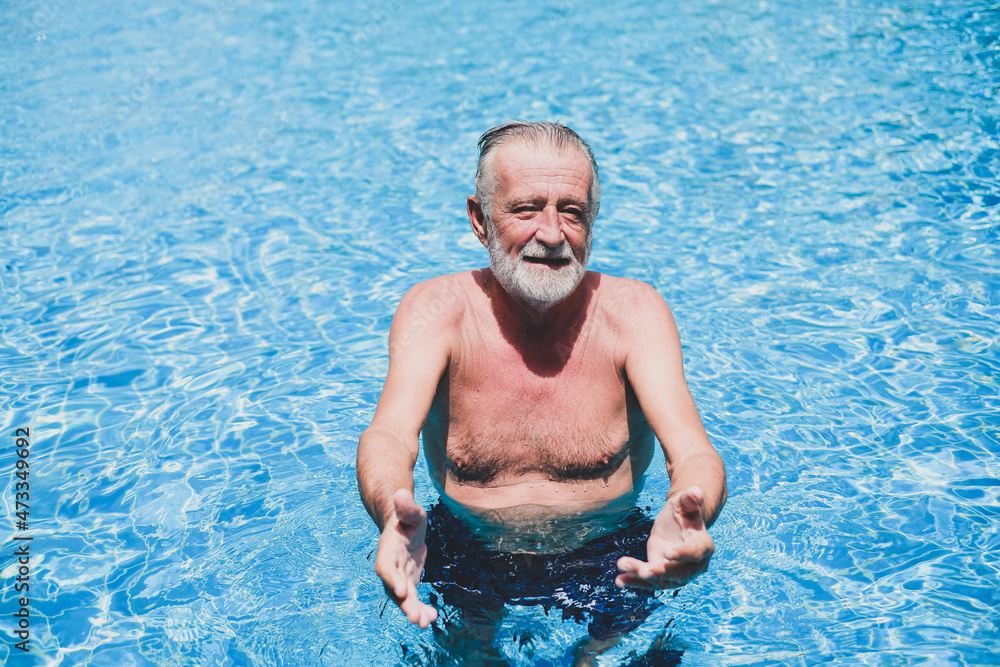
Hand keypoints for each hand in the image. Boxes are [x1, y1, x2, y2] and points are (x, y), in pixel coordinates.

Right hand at [374, 489, 437, 627]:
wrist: (403, 525)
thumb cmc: (406, 516)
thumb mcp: (411, 510)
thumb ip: (406, 506)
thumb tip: (400, 493)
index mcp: (388, 549)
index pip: (386, 567)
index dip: (392, 579)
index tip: (403, 592)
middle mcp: (391, 566)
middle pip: (395, 588)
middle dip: (405, 604)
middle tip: (416, 619)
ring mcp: (400, 576)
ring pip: (404, 598)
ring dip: (413, 612)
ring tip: (426, 623)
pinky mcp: (409, 581)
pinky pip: (413, 599)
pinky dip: (421, 609)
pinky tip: (433, 617)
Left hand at [615, 486, 714, 588]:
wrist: (677, 525)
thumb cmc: (683, 512)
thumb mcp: (684, 503)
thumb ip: (690, 499)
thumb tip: (696, 492)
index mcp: (703, 545)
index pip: (694, 552)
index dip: (682, 553)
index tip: (667, 552)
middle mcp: (695, 565)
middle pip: (679, 573)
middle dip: (661, 572)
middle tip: (644, 571)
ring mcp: (679, 574)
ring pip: (661, 579)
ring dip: (641, 576)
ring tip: (623, 565)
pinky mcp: (663, 577)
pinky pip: (649, 582)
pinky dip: (634, 582)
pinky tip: (619, 580)